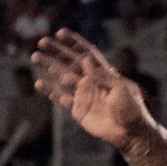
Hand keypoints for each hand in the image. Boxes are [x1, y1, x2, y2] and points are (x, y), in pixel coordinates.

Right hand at [31, 29, 149, 149]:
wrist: (130, 133)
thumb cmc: (131, 108)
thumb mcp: (120, 88)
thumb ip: (102, 75)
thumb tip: (85, 59)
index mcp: (103, 73)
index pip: (86, 53)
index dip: (74, 42)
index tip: (60, 33)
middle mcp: (91, 81)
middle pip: (70, 62)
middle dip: (56, 51)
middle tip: (41, 42)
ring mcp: (84, 95)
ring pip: (62, 77)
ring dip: (49, 66)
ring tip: (35, 56)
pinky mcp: (79, 110)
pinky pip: (60, 98)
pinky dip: (49, 91)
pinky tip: (38, 83)